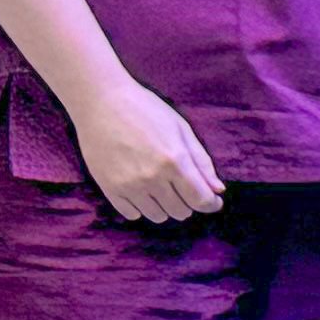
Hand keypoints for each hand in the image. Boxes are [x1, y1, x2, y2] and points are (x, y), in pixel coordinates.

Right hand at [69, 79, 223, 223]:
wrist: (102, 103)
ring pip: (157, 216)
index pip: (200, 199)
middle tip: (184, 186)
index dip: (211, 204)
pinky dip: (142, 207)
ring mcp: (128, 185)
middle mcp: (152, 178)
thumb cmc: (146, 111)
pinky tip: (143, 191)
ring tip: (163, 187)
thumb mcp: (182, 129)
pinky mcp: (109, 188)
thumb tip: (218, 190)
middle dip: (188, 202)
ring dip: (166, 207)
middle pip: (180, 211)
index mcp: (175, 161)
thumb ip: (202, 162)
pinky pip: (132, 214)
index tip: (213, 201)